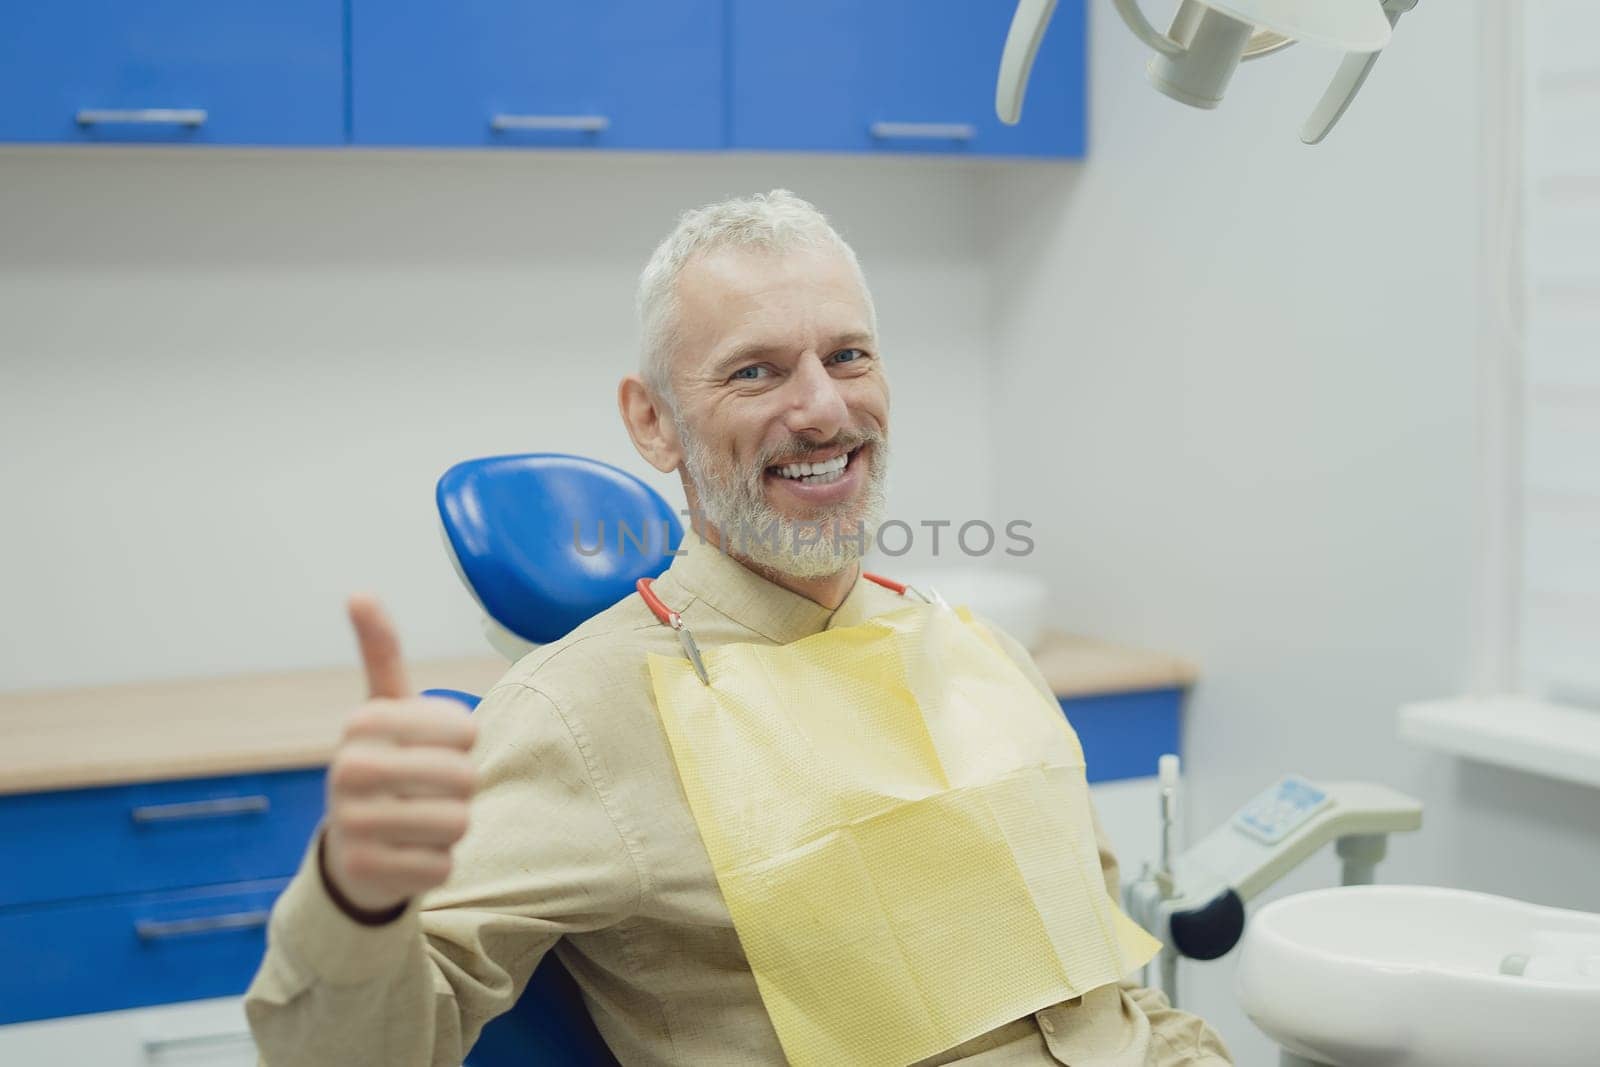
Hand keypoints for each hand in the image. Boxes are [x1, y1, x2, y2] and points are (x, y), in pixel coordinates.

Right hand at [321, 595, 478, 917]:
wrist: (349, 846)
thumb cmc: (384, 761)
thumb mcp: (384, 706)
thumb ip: (380, 651)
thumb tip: (359, 592)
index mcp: (361, 723)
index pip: (462, 729)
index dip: (465, 739)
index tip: (442, 742)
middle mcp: (347, 771)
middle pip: (463, 778)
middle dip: (463, 786)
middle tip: (437, 788)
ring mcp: (352, 824)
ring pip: (457, 823)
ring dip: (453, 824)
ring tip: (423, 818)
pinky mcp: (366, 872)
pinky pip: (441, 865)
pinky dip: (437, 862)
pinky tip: (408, 853)